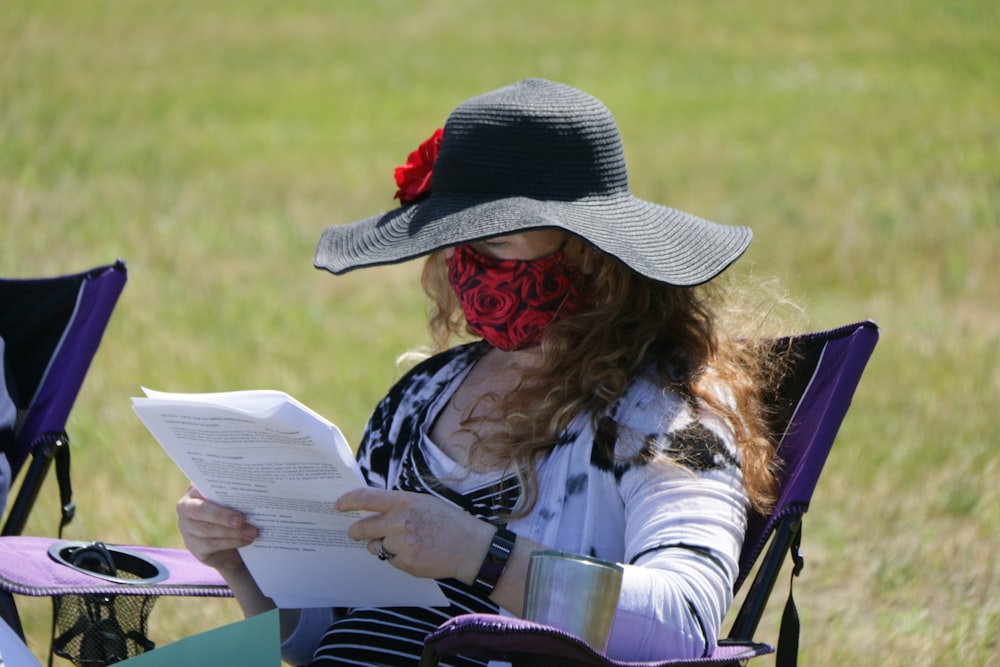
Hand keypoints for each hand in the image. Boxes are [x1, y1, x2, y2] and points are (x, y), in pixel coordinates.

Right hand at [176, 484, 257, 575]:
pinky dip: (230, 542)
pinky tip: (245, 540)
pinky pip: (210, 545)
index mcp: (196, 490)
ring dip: (232, 532)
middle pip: (200, 510)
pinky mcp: (193, 546)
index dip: (215, 487)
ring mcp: (187, 528)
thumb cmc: (233, 514)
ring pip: (206, 530)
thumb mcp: (234, 501)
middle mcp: (186, 507)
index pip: (201, 485)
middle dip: (222, 515)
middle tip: (241, 519)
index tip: (234, 489)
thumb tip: (254, 492)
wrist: (230, 545)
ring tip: (251, 532)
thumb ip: (236, 495)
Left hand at [336, 488, 494, 583]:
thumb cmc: (448, 521)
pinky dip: (397, 558)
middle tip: (355, 532)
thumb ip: (399, 505)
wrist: (470, 547)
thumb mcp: (423, 503)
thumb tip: (374, 508)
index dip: (348, 501)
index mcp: (404, 502)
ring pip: (375, 547)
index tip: (338, 505)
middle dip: (356, 531)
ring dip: (380, 545)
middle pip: (362, 528)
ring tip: (402, 542)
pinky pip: (390, 560)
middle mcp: (399, 522)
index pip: (366, 498)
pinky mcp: (406, 563)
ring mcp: (401, 544)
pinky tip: (415, 553)